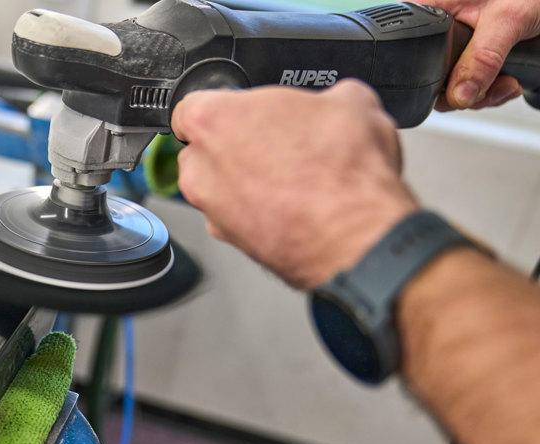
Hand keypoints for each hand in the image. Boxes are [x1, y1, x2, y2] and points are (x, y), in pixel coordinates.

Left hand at [172, 81, 417, 289]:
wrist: (356, 237)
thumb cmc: (342, 172)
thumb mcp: (349, 101)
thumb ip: (320, 98)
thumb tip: (330, 104)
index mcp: (213, 120)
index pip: (190, 107)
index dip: (222, 106)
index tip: (240, 112)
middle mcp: (200, 169)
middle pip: (203, 149)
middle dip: (235, 145)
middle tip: (276, 144)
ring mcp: (211, 210)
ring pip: (218, 187)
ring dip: (246, 181)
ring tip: (292, 178)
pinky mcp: (231, 241)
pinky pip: (236, 218)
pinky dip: (257, 211)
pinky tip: (293, 206)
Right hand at [427, 0, 539, 108]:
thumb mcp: (506, 19)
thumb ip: (481, 58)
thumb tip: (458, 95)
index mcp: (434, 9)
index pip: (410, 50)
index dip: (425, 74)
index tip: (456, 86)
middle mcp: (443, 30)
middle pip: (431, 76)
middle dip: (460, 92)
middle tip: (485, 87)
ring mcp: (460, 48)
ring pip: (452, 89)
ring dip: (483, 95)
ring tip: (506, 82)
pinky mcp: (476, 60)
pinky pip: (471, 90)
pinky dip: (492, 93)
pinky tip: (509, 81)